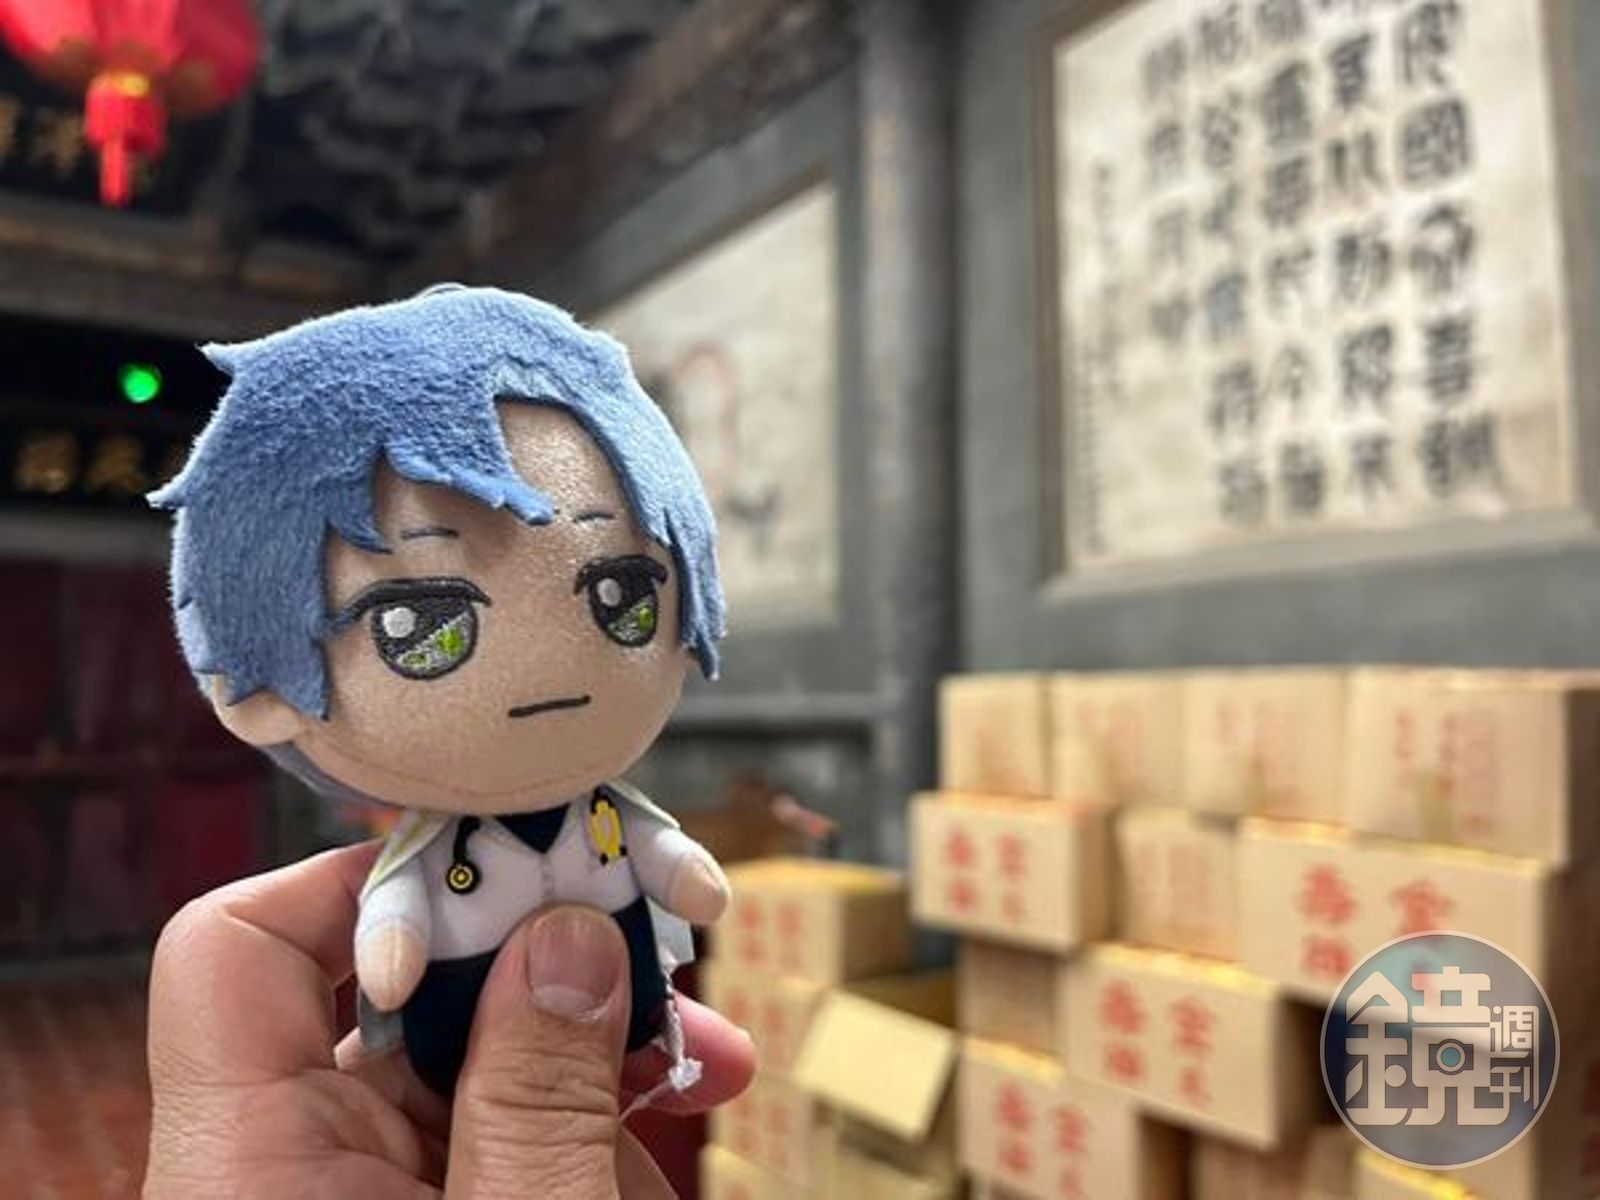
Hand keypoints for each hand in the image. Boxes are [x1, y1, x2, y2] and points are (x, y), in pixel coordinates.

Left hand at [145, 843, 755, 1197]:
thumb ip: (544, 1092)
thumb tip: (566, 934)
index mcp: (254, 1170)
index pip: (243, 952)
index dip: (365, 888)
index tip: (511, 878)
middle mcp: (293, 1168)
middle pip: (384, 988)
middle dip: (534, 952)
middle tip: (658, 936)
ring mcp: (370, 1198)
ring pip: (466, 1054)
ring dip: (592, 1034)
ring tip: (705, 1055)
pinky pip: (505, 1127)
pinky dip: (591, 1112)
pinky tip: (675, 1123)